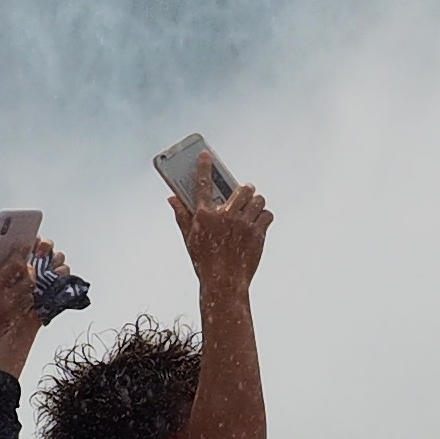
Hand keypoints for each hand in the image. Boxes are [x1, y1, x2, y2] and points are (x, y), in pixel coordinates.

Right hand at [172, 174, 271, 291]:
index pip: (202, 184)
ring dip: (255, 203)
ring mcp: (243, 225)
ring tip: (251, 209)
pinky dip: (264, 216)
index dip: (204, 166)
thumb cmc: (205, 261)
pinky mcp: (257, 234)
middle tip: (242, 194)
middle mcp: (224, 217)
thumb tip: (172, 198)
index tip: (206, 155)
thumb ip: (181, 215)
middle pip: (242, 189)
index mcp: (205, 216)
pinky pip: (267, 214)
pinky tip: (258, 222)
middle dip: (244, 190)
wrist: (224, 283)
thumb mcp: (189, 238)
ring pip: (257, 200)